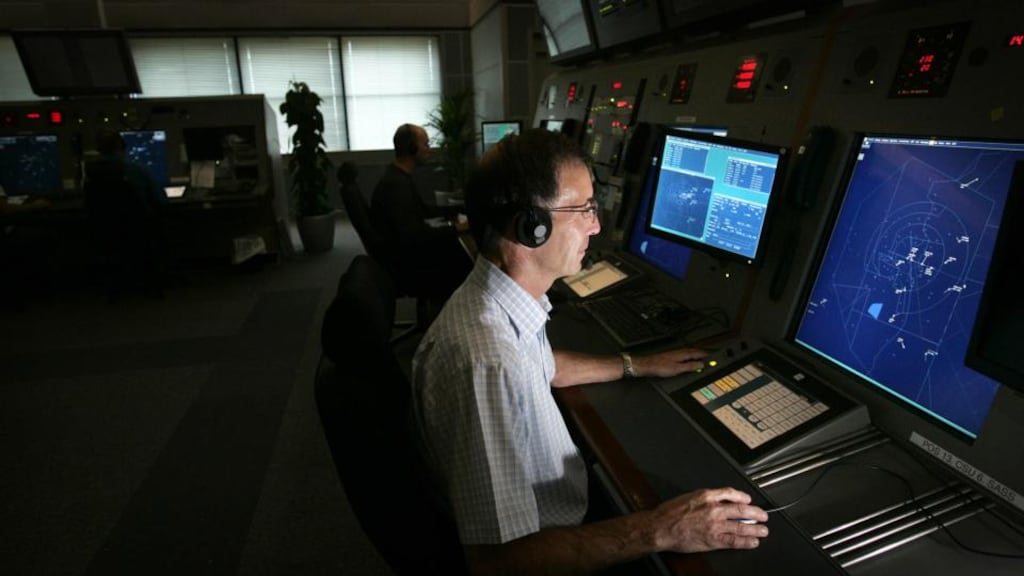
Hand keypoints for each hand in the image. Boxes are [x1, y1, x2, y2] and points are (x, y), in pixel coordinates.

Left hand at [635, 347, 707, 377]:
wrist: (647, 365)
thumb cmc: (659, 367)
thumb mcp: (678, 369)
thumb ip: (690, 366)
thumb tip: (701, 364)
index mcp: (682, 354)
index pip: (697, 353)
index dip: (705, 355)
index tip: (713, 356)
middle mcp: (679, 352)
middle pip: (693, 351)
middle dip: (701, 352)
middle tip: (709, 354)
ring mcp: (674, 353)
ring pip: (688, 352)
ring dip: (695, 353)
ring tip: (700, 355)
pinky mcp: (670, 356)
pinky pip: (683, 354)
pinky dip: (689, 355)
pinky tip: (687, 358)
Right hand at [650, 487, 768, 552]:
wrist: (660, 527)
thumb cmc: (670, 513)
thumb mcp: (689, 497)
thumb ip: (705, 498)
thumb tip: (719, 501)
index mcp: (706, 496)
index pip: (731, 493)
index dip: (743, 497)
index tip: (748, 500)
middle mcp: (713, 509)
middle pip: (741, 510)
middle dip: (755, 513)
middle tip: (763, 516)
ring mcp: (715, 525)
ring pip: (741, 526)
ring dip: (755, 528)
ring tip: (763, 530)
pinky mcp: (713, 539)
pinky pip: (734, 541)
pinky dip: (746, 541)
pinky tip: (752, 542)